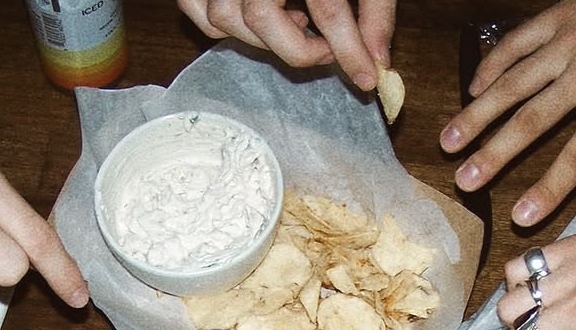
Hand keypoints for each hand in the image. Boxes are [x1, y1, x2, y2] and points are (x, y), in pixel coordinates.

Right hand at [176, 0, 395, 90]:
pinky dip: (222, 24)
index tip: (366, 77)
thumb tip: (378, 59)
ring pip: (224, 18)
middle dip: (297, 47)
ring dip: (261, 38)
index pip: (327, 9)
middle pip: (261, 17)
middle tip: (326, 49)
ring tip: (295, 23)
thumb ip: (374, 8)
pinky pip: (197, 9)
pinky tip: (259, 19)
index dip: (349, 50)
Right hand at [441, 0, 575, 225]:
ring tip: (449, 140)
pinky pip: (517, 42)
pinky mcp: (560, 16)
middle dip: (494, 154)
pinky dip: (492, 65)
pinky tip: (473, 88)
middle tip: (464, 180)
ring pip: (514, 82)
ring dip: (478, 113)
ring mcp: (570, 42)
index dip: (548, 189)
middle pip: (532, 122)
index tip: (520, 217)